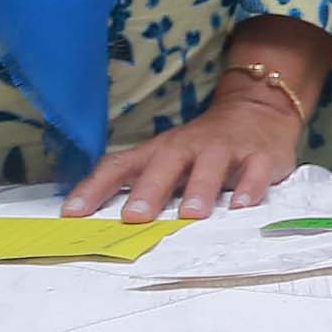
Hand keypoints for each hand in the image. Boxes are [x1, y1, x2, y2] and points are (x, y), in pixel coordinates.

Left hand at [65, 18, 331, 221]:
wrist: (259, 109)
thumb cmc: (202, 147)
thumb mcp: (169, 160)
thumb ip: (143, 185)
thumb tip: (100, 222)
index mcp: (160, 151)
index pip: (120, 165)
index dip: (95, 188)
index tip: (72, 215)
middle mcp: (188, 147)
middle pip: (165, 163)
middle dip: (149, 190)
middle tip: (134, 218)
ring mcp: (225, 149)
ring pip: (210, 165)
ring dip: (200, 188)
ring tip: (191, 215)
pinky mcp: (259, 155)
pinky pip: (255, 170)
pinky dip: (249, 187)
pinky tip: (242, 205)